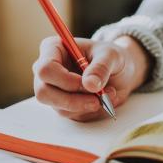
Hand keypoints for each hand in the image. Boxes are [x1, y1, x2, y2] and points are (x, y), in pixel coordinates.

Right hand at [32, 35, 151, 121]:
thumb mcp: (111, 55)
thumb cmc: (110, 57)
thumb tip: (90, 84)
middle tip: (97, 99)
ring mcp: (52, 89)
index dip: (65, 80)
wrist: (118, 72)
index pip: (45, 68)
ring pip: (57, 106)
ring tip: (107, 94)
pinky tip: (101, 100)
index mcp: (53, 49)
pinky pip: (70, 114)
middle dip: (73, 99)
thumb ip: (101, 67)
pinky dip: (88, 110)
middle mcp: (47, 70)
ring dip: (85, 105)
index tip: (89, 84)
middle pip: (43, 92)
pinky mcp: (61, 104)